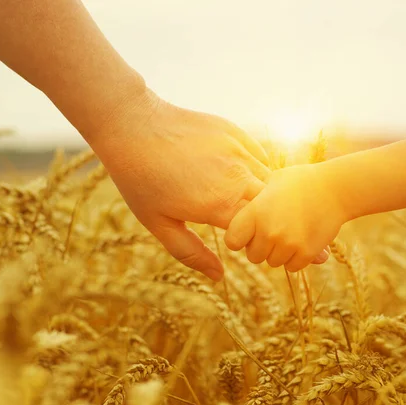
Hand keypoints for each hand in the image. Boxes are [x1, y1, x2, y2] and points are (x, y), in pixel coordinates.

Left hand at [87, 88, 269, 280]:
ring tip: (237, 195)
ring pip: (271, 180)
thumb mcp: (159, 224)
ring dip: (263, 194)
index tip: (236, 241)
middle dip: (264, 219)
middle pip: (272, 207)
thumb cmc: (141, 179)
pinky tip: (236, 174)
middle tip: (240, 220)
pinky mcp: (237, 133)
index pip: (259, 233)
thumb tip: (219, 276)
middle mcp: (238, 177)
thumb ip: (191, 253)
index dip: (252, 241)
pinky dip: (257, 171)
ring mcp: (240, 151)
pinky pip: (261, 157)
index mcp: (220, 205)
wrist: (132, 126)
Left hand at [224, 164, 346, 271]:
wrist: (336, 189)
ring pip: (273, 262)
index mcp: (255, 212)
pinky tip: (303, 240)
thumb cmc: (303, 181)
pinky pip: (292, 267)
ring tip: (292, 233)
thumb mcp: (274, 181)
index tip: (249, 233)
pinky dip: (296, 258)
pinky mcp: (305, 253)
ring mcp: (288, 244)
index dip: (239, 239)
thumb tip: (245, 203)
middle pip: (253, 256)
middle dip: (262, 248)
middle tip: (275, 233)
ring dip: (280, 253)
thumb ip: (256, 197)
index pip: (232, 241)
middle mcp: (268, 231)